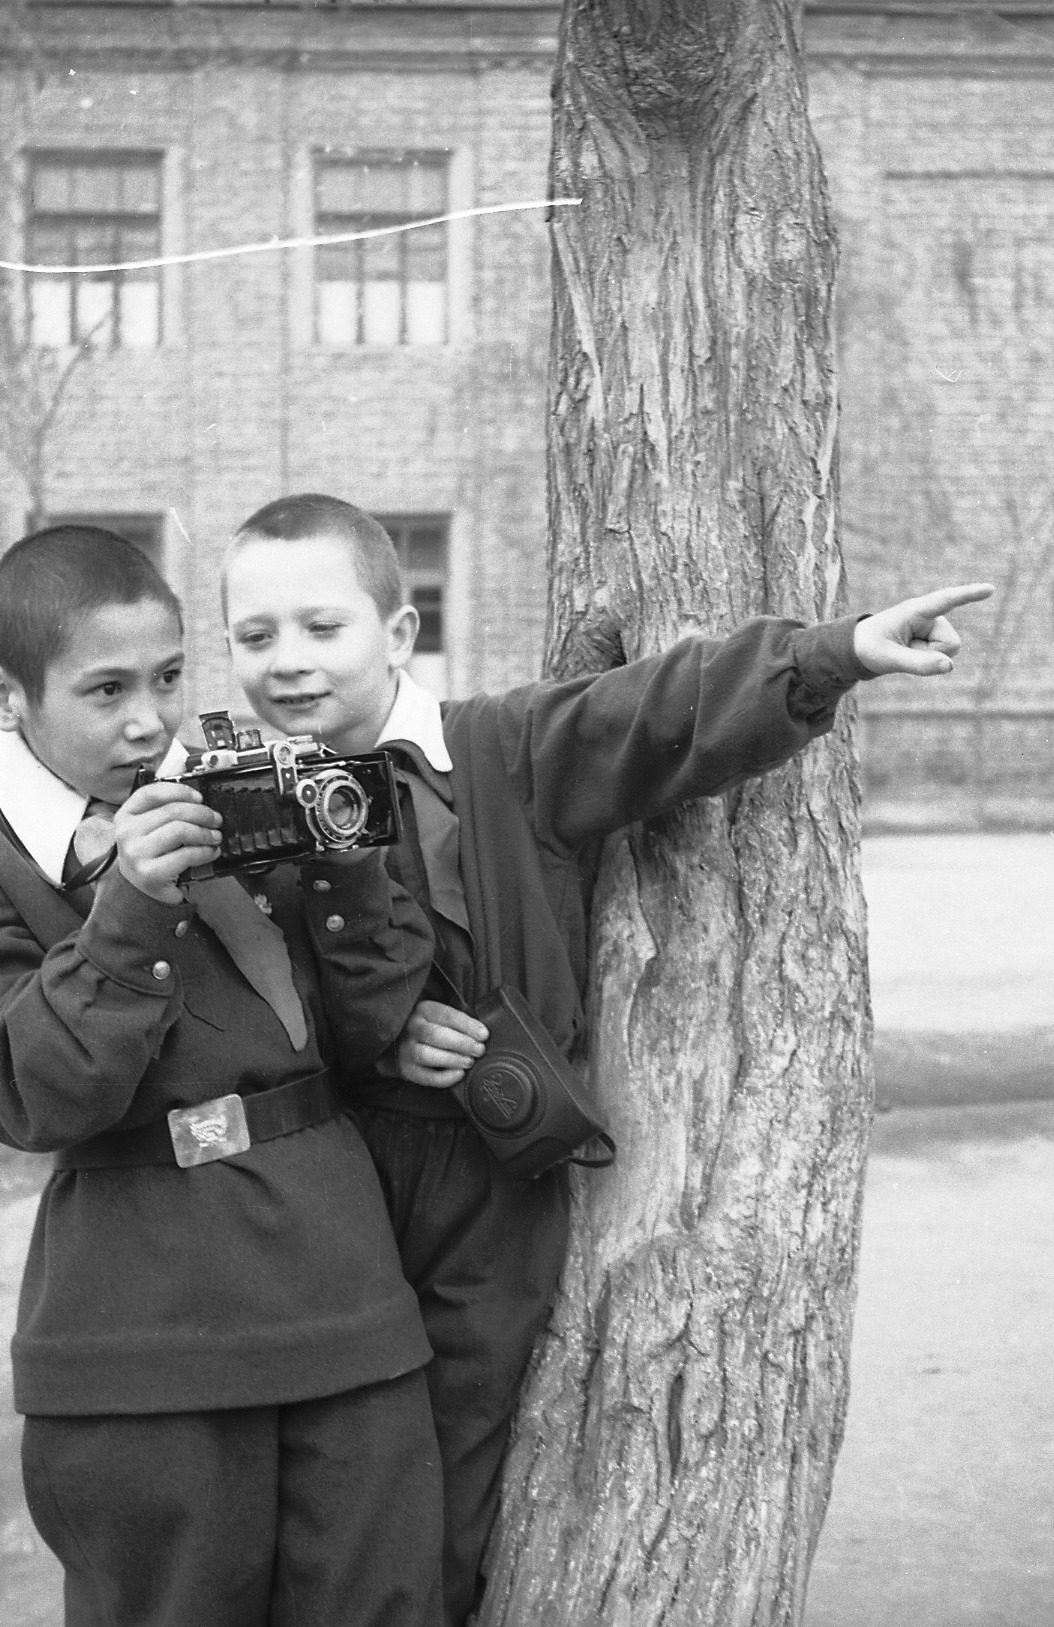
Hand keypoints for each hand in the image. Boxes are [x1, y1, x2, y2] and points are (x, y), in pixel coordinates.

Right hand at [114, 781, 223, 904]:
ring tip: (215, 837)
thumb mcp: (151, 826)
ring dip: (205, 833)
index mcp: (126, 815)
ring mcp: (137, 853)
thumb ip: (165, 804)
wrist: (139, 888)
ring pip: (181, 831)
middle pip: (173, 811)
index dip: (180, 791)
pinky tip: (211, 852)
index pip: (152, 793)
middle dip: (202, 813)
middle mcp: (127, 832)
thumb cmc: (151, 852)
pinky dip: (205, 852)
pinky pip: (186, 855)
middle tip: (216, 820)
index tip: (200, 797)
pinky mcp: (151, 873)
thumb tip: (187, 781)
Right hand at [378, 1000, 488, 1088]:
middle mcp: (411, 1028)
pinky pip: (425, 1077)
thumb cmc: (429, 1027)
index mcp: (423, 1010)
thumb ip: (458, 1021)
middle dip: (461, 1043)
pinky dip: (444, 1078)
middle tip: (479, 1050)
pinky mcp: (406, 1069)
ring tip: (469, 1062)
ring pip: (427, 1055)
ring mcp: (406, 1049)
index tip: (484, 1034)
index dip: (467, 1025)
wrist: (398, 1042)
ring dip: (452, 1059)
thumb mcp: (439, 1015)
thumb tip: (482, 1033)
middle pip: (435, 1035)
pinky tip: (459, 1074)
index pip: (446, 1015)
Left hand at [853, 582, 992, 676]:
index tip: (990, 589)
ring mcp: (934, 627)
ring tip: (905, 650)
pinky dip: (929, 660)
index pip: (946, 600)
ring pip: (950, 651)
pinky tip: (911, 652)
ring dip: (929, 657)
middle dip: (933, 654)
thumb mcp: (890, 659)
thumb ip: (918, 664)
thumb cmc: (870, 648)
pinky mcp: (935, 637)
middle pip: (951, 643)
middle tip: (904, 650)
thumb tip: (950, 666)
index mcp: (915, 610)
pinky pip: (944, 657)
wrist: (860, 648)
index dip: (969, 595)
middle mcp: (929, 616)